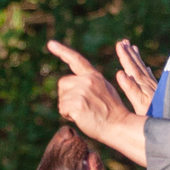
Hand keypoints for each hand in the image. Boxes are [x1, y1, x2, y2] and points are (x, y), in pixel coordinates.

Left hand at [46, 40, 149, 168]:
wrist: (118, 125)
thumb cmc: (111, 112)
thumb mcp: (104, 89)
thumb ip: (89, 83)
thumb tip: (73, 85)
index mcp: (94, 76)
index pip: (76, 59)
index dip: (62, 51)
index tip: (51, 44)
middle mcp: (87, 80)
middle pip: (63, 83)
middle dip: (67, 95)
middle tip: (82, 107)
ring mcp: (82, 91)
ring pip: (61, 98)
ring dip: (68, 107)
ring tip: (85, 113)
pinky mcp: (76, 104)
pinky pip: (62, 109)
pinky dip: (68, 116)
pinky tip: (82, 118)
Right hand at [113, 38, 159, 114]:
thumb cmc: (154, 115)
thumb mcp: (140, 104)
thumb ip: (131, 88)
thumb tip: (120, 73)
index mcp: (142, 85)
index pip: (131, 67)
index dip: (124, 55)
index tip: (119, 44)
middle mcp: (148, 83)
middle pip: (137, 65)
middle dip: (129, 53)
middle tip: (124, 41)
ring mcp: (154, 87)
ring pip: (144, 68)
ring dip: (137, 59)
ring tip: (134, 48)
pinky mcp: (158, 92)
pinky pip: (151, 77)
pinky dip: (147, 71)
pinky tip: (147, 68)